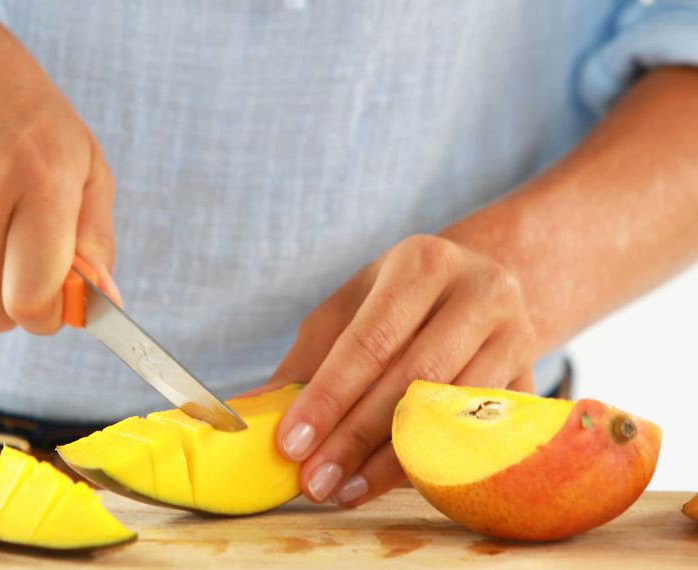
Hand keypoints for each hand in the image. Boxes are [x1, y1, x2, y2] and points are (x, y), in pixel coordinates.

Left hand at [251, 235, 537, 505]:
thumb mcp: (348, 313)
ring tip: (342, 490)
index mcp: (424, 262)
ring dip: (390, 462)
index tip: (292, 442)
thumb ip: (305, 362)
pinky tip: (387, 484)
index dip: (329, 396)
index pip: (371, 340)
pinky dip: (428, 465)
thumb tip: (253, 411)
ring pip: (449, 414)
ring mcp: (518, 338)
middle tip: (313, 481)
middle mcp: (481, 292)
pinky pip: (478, 436)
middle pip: (411, 380)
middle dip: (354, 438)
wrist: (478, 292)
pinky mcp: (534, 383)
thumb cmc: (396, 304)